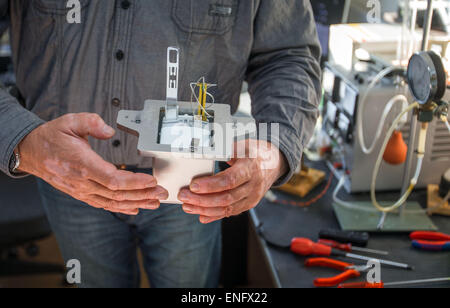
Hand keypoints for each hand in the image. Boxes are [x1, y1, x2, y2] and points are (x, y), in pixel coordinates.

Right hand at [18, 113, 167, 214]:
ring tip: (154, 202)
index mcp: (82, 164)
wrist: (31, 151)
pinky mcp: (81, 194)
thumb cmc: (52, 137)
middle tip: (162, 192)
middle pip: (117, 194)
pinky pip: (103, 204)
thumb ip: (91, 122)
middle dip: (143, 194)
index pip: (113, 180)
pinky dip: (121, 208)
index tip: (152, 181)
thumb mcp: (70, 121)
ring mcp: (81, 190)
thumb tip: (109, 130)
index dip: (135, 183)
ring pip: (113, 202)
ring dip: (136, 203)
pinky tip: (135, 208)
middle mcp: (82, 182)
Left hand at [178, 139, 287, 223]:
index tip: (193, 185)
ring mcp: (252, 197)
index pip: (229, 181)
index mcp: (251, 168)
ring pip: (226, 209)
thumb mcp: (244, 144)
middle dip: (201, 199)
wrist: (274, 162)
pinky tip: (201, 215)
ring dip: (204, 209)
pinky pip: (230, 213)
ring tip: (187, 206)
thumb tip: (208, 147)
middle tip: (184, 195)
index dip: (210, 185)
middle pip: (225, 198)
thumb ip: (227, 148)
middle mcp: (253, 186)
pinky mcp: (248, 204)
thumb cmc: (255, 152)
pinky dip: (214, 215)